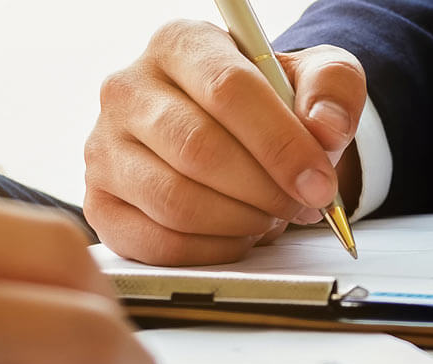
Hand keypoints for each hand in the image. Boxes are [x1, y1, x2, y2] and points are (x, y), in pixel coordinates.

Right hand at [86, 20, 367, 265]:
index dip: (281, 143)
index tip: (319, 182)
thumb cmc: (270, 104)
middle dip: (265, 190)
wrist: (235, 134)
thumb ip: (332, 89)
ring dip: (241, 222)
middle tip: (302, 205)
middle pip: (199, 149)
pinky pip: (157, 243)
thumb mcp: (314, 78)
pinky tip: (239, 236)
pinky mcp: (100, 204)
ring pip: (176, 201)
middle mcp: (127, 90)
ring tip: (270, 215)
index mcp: (178, 43)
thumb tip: (324, 129)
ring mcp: (104, 149)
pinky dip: (212, 250)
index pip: (228, 89)